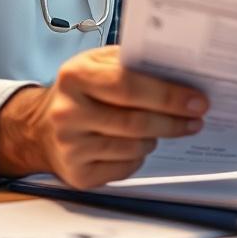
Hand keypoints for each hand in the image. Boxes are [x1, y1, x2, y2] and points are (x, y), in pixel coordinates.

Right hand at [0, 46, 207, 187]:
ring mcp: (71, 147)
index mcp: (75, 76)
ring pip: (135, 147)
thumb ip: (131, 62)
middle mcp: (68, 112)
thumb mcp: (96, 63)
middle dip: (173, 121)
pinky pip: (126, 168)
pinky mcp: (78, 175)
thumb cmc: (80, 90)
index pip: (130, 86)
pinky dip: (140, 157)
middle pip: (136, 122)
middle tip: (196, 118)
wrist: (39, 128)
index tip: (197, 100)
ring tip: (161, 127)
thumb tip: (178, 70)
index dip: (168, 95)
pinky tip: (137, 144)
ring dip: (156, 138)